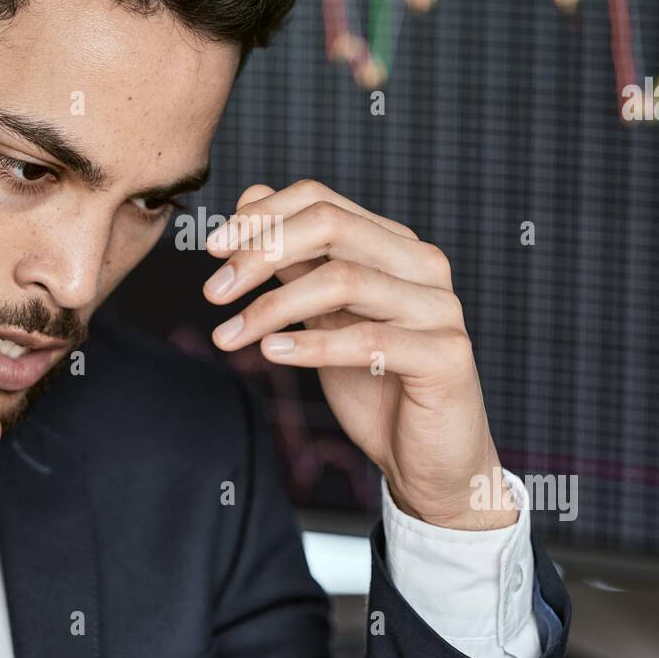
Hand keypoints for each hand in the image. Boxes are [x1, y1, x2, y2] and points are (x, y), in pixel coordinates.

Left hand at [203, 180, 512, 530]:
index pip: (321, 201)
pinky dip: (311, 344)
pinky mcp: (446, 356)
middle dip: (260, 254)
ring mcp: (439, 307)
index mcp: (395, 245)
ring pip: (344, 280)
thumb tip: (249, 198)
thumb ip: (296, 261)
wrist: (429, 460)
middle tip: (212, 290)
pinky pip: (368, 341)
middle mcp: (423, 265)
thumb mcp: (324, 317)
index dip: (261, 217)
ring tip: (229, 335)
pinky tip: (273, 352)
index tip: (212, 248)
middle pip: (331, 227)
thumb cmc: (376, 386)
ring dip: (273, 306)